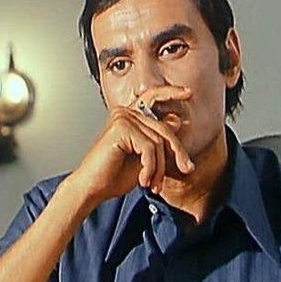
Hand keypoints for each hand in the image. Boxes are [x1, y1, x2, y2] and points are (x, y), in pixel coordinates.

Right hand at [69, 85, 194, 204]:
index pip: (153, 98)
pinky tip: (143, 179)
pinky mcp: (121, 128)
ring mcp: (122, 118)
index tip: (188, 93)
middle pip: (164, 128)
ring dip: (160, 167)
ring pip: (158, 141)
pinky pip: (149, 147)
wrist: (92, 189)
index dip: (171, 92)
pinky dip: (150, 167)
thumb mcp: (145, 157)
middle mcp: (125, 113)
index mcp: (129, 117)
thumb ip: (159, 139)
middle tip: (185, 168)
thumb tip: (176, 119)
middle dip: (177, 152)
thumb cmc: (113, 176)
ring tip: (153, 183)